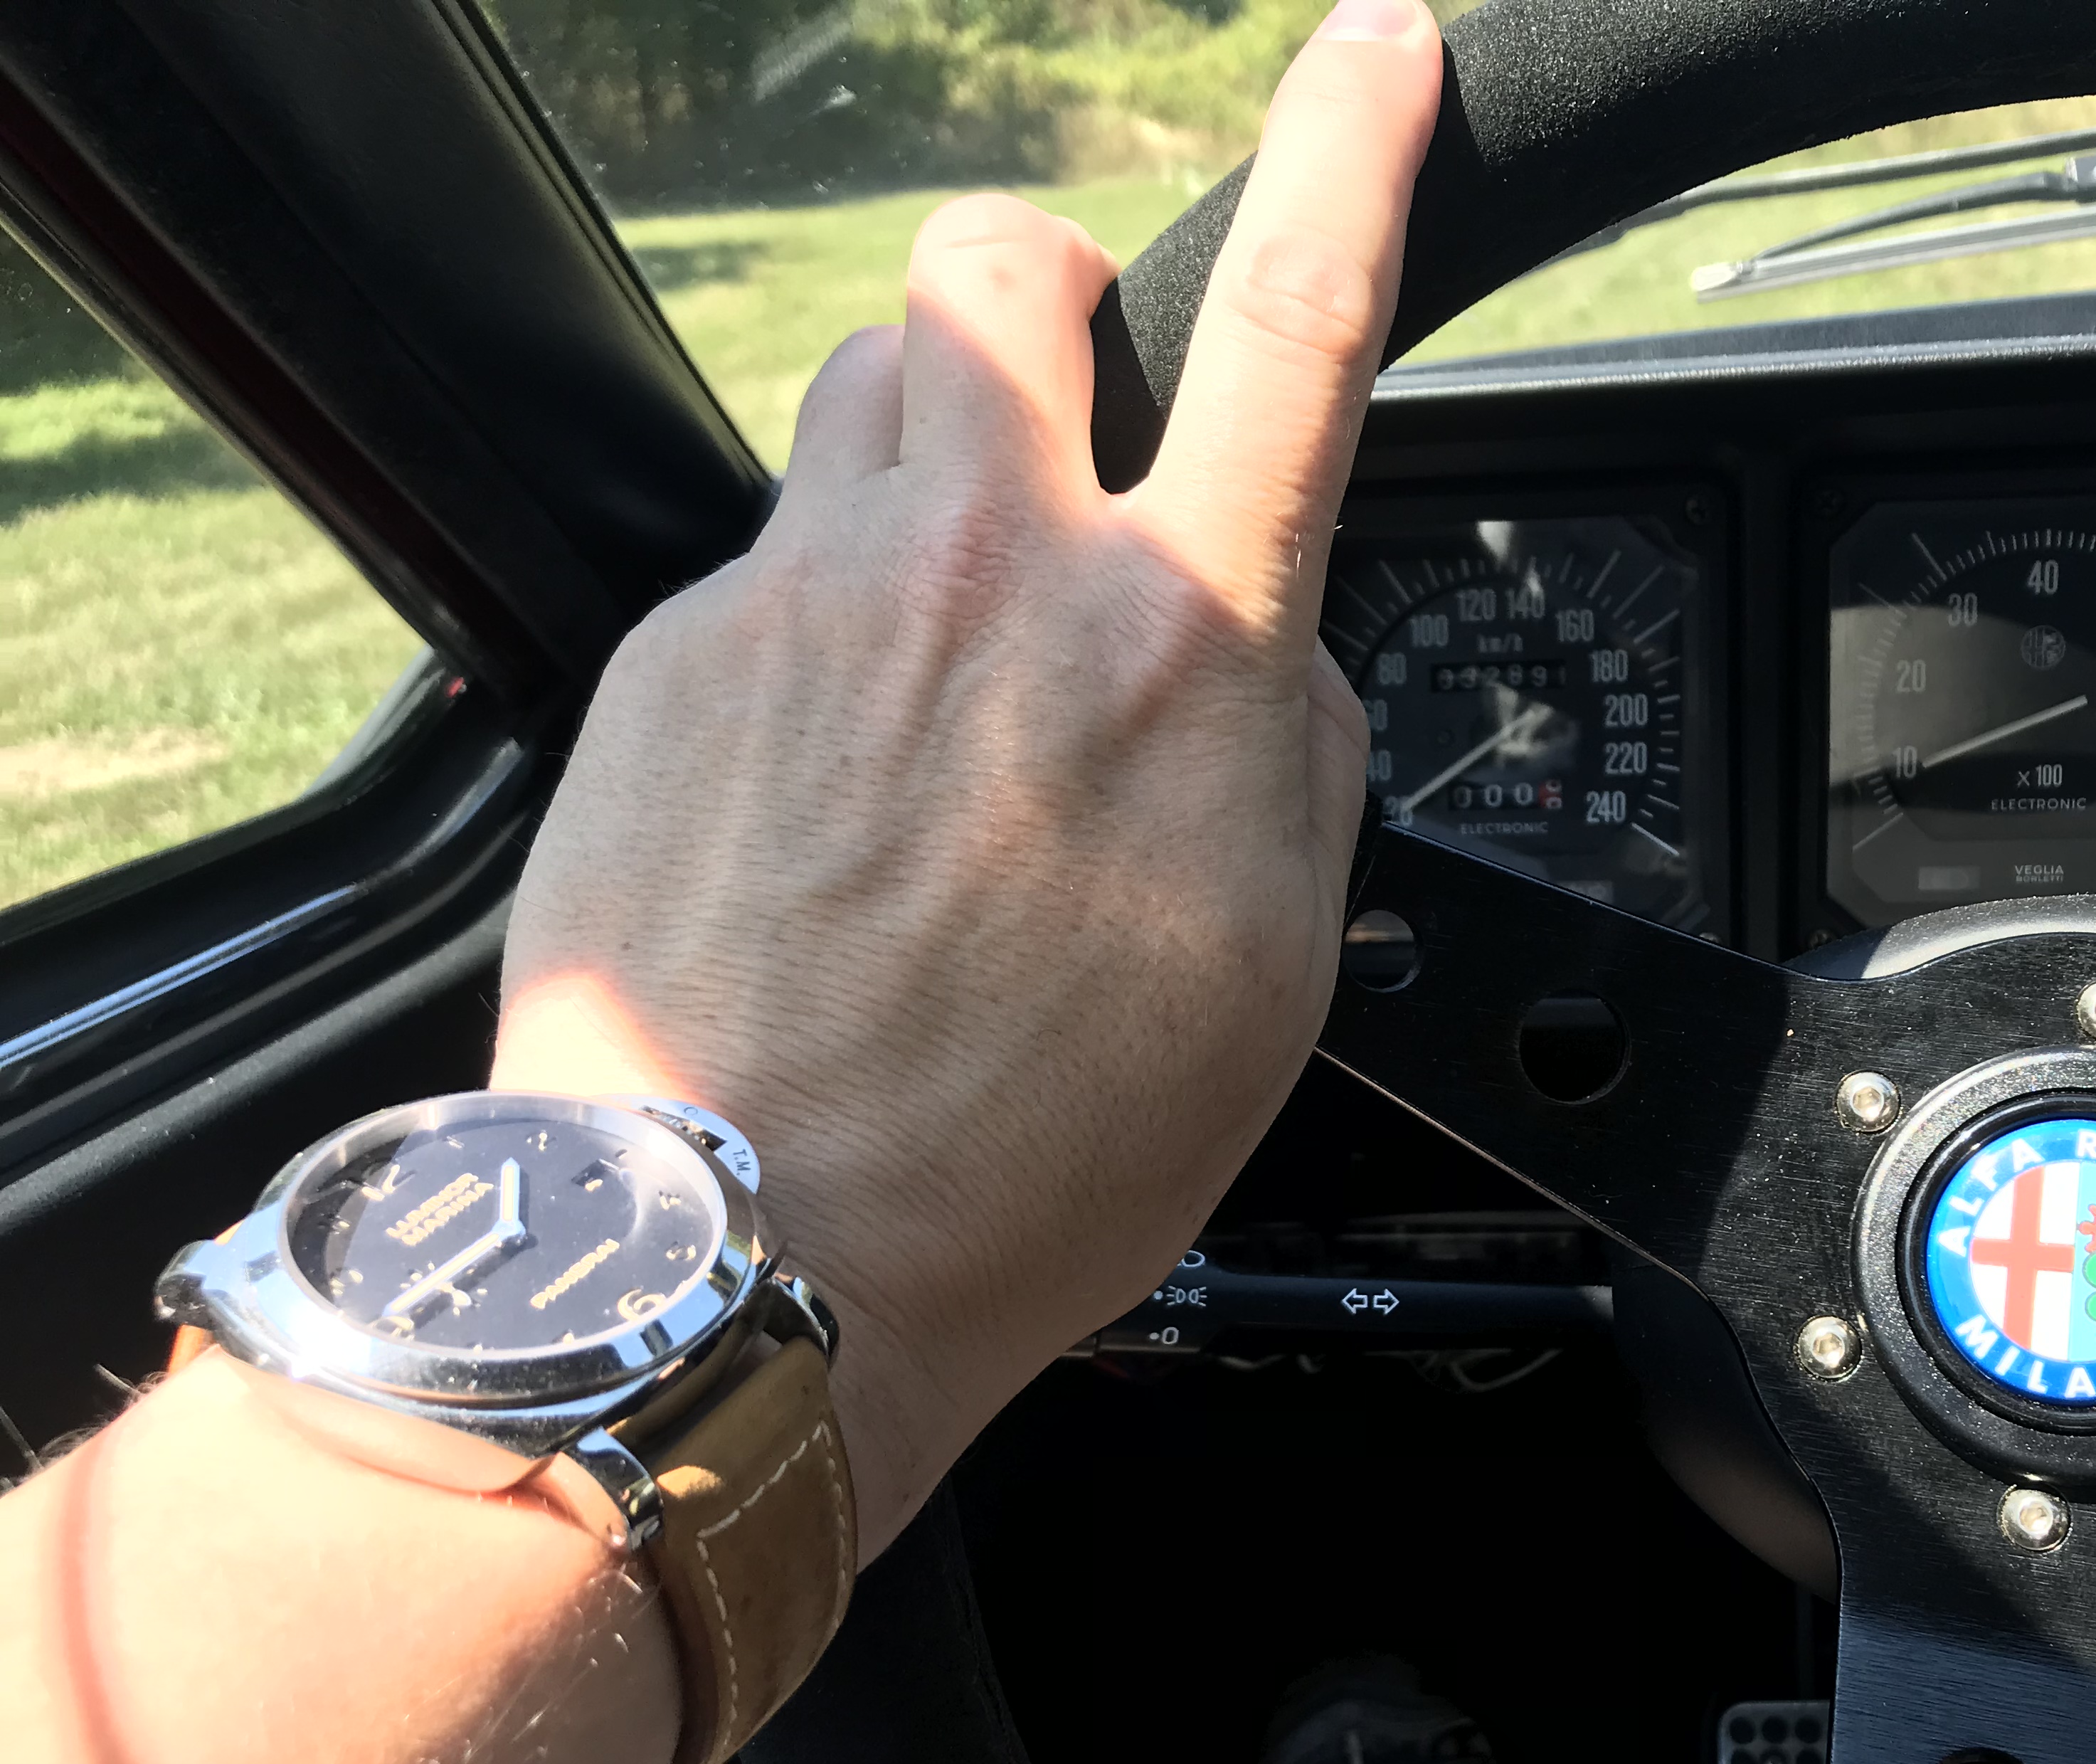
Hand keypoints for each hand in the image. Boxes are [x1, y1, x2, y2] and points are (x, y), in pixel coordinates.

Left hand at [493, 0, 1444, 1553]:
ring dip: (925, 452)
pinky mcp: (662, 659)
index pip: (1297, 324)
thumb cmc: (1026, 1153)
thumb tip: (1268, 659)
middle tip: (1063, 416)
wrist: (743, 1258)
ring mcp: (802, 601)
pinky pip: (760, 560)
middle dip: (1051, 304)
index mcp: (1176, 650)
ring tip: (933, 627)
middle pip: (1005, 272)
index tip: (1380, 46)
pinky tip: (816, 783)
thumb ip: (1289, 759)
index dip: (1355, 153)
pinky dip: (813, 626)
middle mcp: (983, 575)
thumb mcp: (1269, 974)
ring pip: (867, 386)